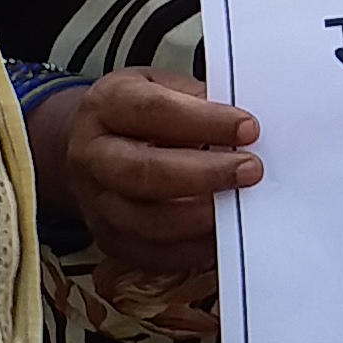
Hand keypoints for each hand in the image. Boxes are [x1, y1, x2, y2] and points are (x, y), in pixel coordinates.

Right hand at [27, 67, 258, 282]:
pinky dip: (194, 248)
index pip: (153, 111)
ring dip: (201, 217)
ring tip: (240, 205)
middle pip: (142, 172)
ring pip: (146, 222)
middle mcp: (93, 155)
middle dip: (204, 174)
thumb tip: (247, 130)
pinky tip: (222, 233)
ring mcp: (97, 202)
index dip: (204, 121)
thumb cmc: (138, 116)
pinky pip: (154, 254)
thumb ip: (199, 102)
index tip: (248, 128)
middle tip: (251, 170)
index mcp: (106, 105)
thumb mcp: (162, 87)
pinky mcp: (110, 239)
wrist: (92, 148)